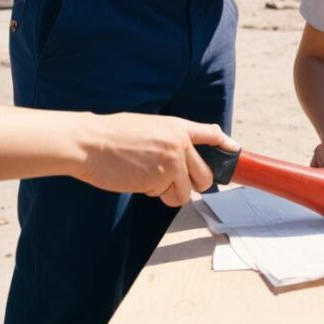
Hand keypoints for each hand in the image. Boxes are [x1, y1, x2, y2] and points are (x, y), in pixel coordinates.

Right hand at [77, 113, 238, 206]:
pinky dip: (154, 194)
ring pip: (186, 193)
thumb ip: (170, 139)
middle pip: (205, 176)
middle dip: (194, 185)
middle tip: (176, 183)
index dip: (225, 144)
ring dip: (170, 193)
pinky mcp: (160, 180)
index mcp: (177, 126)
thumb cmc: (111, 135)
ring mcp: (172, 163)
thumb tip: (183, 156)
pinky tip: (137, 180)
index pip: (211, 134)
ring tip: (148, 179)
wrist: (89, 143)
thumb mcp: (148, 126)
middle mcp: (180, 144)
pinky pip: (165, 197)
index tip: (235, 150)